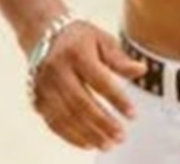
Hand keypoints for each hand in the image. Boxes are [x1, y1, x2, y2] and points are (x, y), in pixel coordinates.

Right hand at [28, 21, 146, 150]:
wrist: (43, 35)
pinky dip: (70, 136)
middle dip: (102, 122)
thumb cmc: (80, 38)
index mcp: (76, 53)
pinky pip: (53, 122)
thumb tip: (141, 70)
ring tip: (107, 144)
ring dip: (87, 133)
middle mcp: (57, 71)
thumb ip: (119, 59)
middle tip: (120, 136)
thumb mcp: (102, 40)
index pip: (99, 81)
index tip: (133, 115)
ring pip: (66, 116)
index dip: (117, 99)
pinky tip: (87, 144)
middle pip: (80, 102)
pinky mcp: (37, 99)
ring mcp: (44, 86)